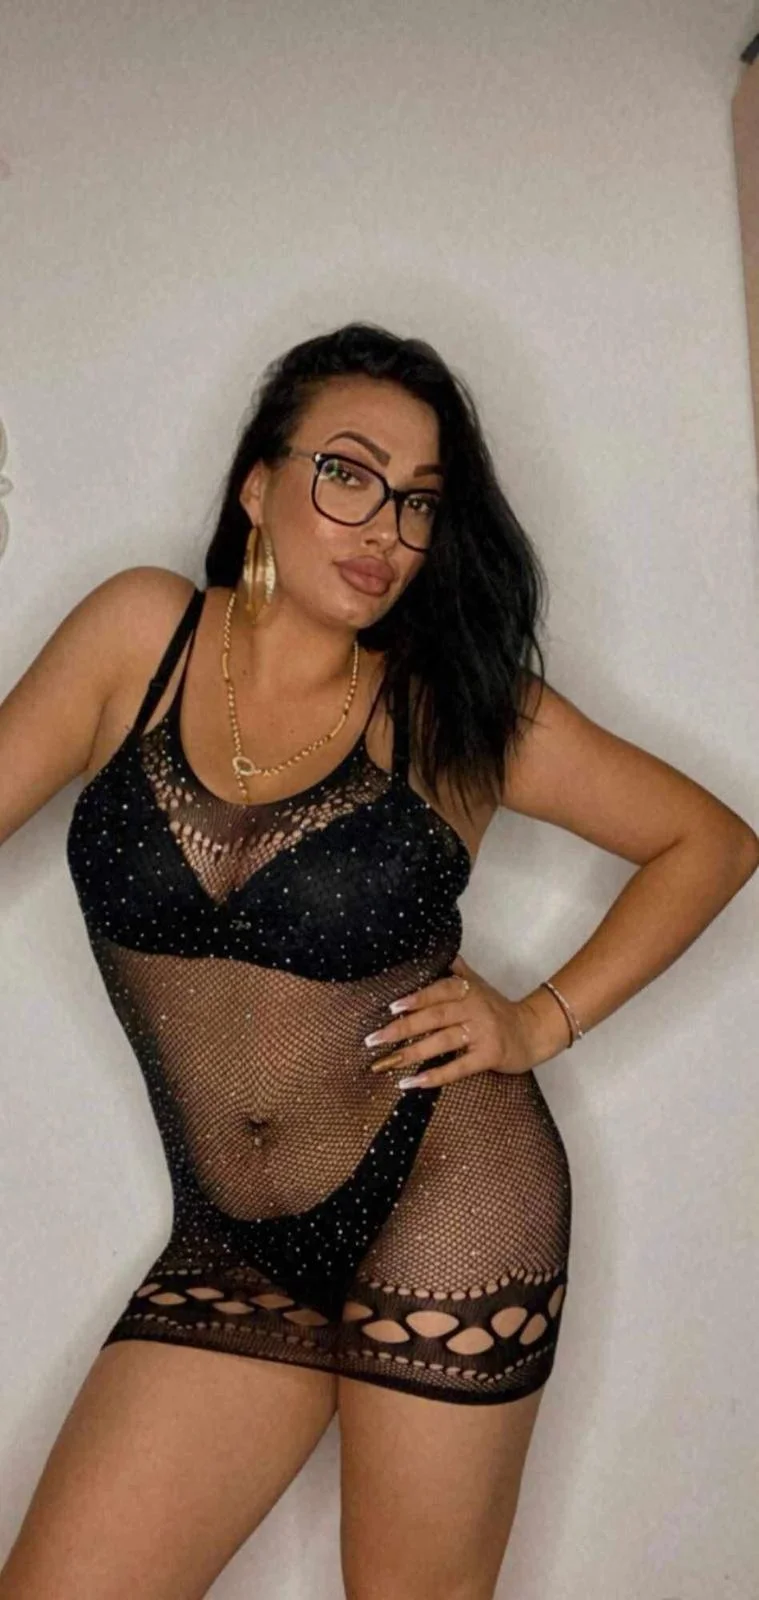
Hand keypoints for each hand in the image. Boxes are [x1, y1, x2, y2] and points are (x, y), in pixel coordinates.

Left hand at [364, 953, 536, 1088]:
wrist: (532, 1031)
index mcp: (467, 990)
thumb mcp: (478, 985)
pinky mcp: (489, 1056)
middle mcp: (474, 1009)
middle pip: (434, 1017)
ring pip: (441, 1042)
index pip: (437, 991)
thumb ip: (456, 971)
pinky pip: (458, 1068)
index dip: (415, 998)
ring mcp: (482, 1033)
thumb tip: (435, 948)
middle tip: (373, 1040)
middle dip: (401, 1028)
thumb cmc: (498, 1009)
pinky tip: (413, 1082)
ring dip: (411, 1054)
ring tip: (386, 1063)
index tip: (391, 1007)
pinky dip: (434, 1075)